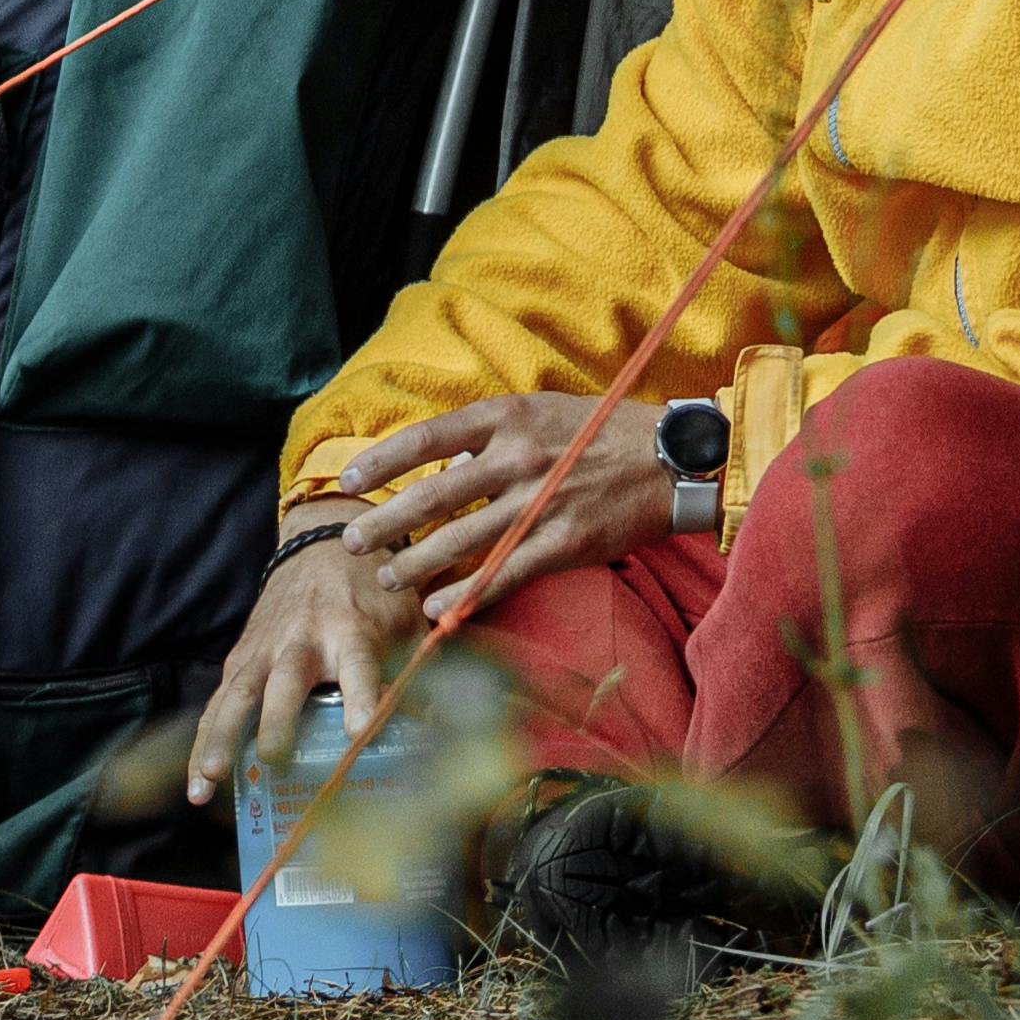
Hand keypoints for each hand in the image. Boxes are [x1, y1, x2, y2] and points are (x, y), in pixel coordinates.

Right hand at [184, 529, 421, 807]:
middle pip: (286, 682)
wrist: (323, 544)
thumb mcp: (407, 624)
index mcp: (352, 631)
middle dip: (277, 720)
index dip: (361, 698)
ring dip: (221, 738)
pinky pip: (217, 704)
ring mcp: (265, 649)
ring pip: (238, 694)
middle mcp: (303, 639)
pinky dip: (203, 742)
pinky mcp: (240, 659)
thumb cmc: (374, 596)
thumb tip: (447, 732)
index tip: (361, 731)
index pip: (358, 667)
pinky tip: (197, 785)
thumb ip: (422, 674)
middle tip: (273, 760)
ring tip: (209, 784)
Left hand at [339, 389, 675, 626]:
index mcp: (508, 416)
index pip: (428, 437)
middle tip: (351, 543)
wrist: (670, 458)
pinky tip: (435, 606)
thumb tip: (443, 473)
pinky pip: (502, 572)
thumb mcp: (542, 413)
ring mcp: (540, 501)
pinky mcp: (562, 541)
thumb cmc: (601, 432)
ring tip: (387, 578)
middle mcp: (518, 456)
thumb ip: (491, 439)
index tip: (349, 480)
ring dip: (416, 562)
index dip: (382, 461)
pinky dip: (463, 592)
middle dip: (385, 522)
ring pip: (461, 538)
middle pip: (433, 495)